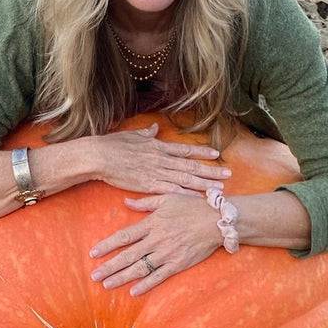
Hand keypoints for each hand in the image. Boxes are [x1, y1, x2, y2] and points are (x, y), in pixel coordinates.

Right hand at [90, 124, 230, 195]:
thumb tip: (156, 128)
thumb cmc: (111, 145)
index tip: (216, 153)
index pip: (184, 150)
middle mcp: (161, 159)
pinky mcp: (148, 185)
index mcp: (157, 147)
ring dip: (204, 183)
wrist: (99, 156)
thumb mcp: (131, 135)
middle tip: (228, 174)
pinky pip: (172, 191)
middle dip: (211, 170)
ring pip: (185, 179)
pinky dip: (186, 195)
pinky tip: (198, 198)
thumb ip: (146, 134)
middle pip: (191, 166)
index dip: (201, 152)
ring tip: (220, 187)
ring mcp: (156, 172)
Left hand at [90, 193, 220, 294]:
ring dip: (122, 277)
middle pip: (128, 255)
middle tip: (94, 276)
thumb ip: (145, 202)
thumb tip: (126, 202)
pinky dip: (146, 285)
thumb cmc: (193, 207)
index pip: (124, 236)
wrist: (217, 221)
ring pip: (140, 268)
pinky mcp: (178, 264)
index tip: (93, 253)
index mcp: (152, 223)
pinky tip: (133, 292)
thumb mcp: (168, 198)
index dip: (107, 245)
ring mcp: (167, 253)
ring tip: (107, 285)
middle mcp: (157, 240)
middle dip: (109, 266)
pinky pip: (159, 276)